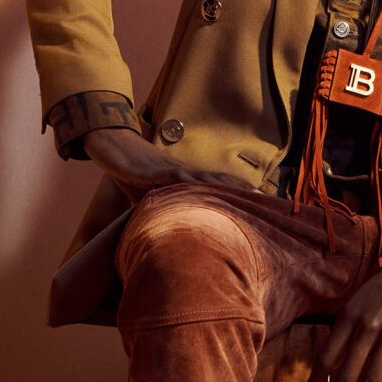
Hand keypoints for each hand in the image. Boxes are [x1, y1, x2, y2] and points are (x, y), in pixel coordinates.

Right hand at [82, 127, 251, 200]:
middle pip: (220, 182)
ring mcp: (173, 171)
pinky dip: (193, 186)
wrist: (114, 146)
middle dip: (243, 192)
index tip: (261, 202)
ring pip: (206, 180)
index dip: (239, 193)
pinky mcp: (158, 172)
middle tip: (267, 200)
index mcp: (187, 180)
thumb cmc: (133, 173)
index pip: (218, 187)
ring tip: (248, 196)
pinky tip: (207, 192)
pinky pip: (179, 179)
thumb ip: (159, 212)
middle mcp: (185, 174)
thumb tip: (163, 235)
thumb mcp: (148, 197)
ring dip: (227, 188)